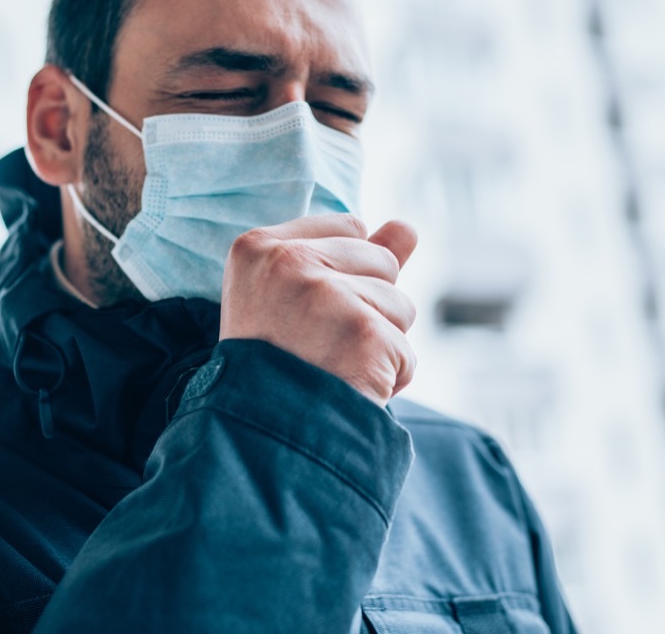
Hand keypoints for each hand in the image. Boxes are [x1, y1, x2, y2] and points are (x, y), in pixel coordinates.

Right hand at [219, 214, 418, 406]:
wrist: (256, 438)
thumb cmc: (273, 367)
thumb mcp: (292, 297)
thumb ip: (353, 254)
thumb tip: (409, 227)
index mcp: (258, 246)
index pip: (350, 227)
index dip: (345, 274)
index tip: (308, 313)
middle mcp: (289, 262)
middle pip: (382, 261)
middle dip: (368, 306)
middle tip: (318, 345)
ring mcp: (326, 296)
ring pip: (401, 306)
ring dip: (380, 344)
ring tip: (331, 368)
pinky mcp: (362, 333)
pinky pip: (405, 353)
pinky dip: (387, 380)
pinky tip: (347, 391)